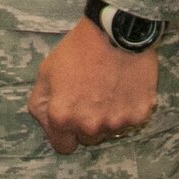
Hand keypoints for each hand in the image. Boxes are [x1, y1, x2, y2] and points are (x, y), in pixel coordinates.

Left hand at [26, 17, 157, 154]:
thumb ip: (40, 104)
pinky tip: (124, 88)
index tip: (72, 116)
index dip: (66, 131)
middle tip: (91, 95)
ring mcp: (115, 123)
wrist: (115, 32)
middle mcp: (89, 126)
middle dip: (87, 123)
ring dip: (108, 117)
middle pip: (88, 139)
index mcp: (62, 117)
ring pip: (110, 131)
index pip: (63, 146)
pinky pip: (131, 121)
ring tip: (108, 88)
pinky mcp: (139, 116)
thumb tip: (47, 124)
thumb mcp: (46, 71)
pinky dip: (128, 109)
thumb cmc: (78, 49)